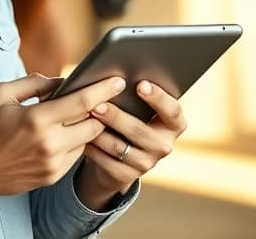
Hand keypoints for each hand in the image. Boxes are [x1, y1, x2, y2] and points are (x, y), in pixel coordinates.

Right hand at [0, 73, 126, 200]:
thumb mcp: (3, 95)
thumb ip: (34, 83)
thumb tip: (61, 80)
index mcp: (37, 119)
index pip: (82, 102)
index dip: (104, 89)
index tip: (118, 80)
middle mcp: (49, 143)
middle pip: (94, 124)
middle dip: (100, 110)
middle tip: (101, 98)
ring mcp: (53, 163)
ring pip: (87, 140)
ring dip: (87, 127)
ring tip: (79, 116)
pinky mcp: (53, 176)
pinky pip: (76, 155)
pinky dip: (75, 142)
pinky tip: (64, 135)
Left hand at [75, 80, 186, 209]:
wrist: (121, 157)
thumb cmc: (130, 118)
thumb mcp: (139, 108)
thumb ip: (135, 95)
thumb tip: (116, 78)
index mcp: (174, 125)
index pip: (172, 111)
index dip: (158, 98)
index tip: (140, 84)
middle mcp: (164, 145)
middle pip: (139, 130)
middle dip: (116, 116)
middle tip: (97, 104)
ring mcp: (147, 164)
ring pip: (119, 147)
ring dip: (99, 132)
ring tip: (85, 118)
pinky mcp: (127, 177)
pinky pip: (107, 162)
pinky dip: (93, 149)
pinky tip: (81, 138)